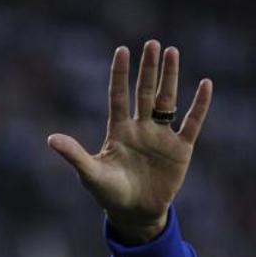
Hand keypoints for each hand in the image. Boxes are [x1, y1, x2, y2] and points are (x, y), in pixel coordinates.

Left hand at [47, 40, 212, 243]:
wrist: (134, 213)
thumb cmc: (109, 193)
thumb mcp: (90, 173)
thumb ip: (74, 154)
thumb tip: (50, 139)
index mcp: (118, 131)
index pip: (118, 96)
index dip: (120, 75)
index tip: (122, 50)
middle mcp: (140, 128)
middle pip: (145, 92)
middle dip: (148, 69)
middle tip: (152, 44)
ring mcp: (161, 136)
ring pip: (167, 101)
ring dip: (170, 78)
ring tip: (172, 52)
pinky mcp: (180, 148)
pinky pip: (192, 123)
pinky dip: (199, 105)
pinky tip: (205, 84)